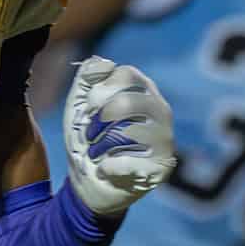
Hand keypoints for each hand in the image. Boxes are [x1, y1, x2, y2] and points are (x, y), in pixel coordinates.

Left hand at [63, 55, 174, 216]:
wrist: (87, 182)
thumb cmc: (88, 139)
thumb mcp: (79, 105)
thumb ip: (87, 78)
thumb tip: (104, 63)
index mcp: (143, 90)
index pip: (128, 74)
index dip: (101, 88)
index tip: (88, 106)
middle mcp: (160, 111)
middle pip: (133, 101)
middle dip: (102, 117)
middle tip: (90, 132)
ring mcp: (165, 139)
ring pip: (131, 132)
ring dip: (103, 144)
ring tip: (96, 153)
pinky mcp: (162, 167)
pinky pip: (132, 162)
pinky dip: (109, 166)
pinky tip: (106, 169)